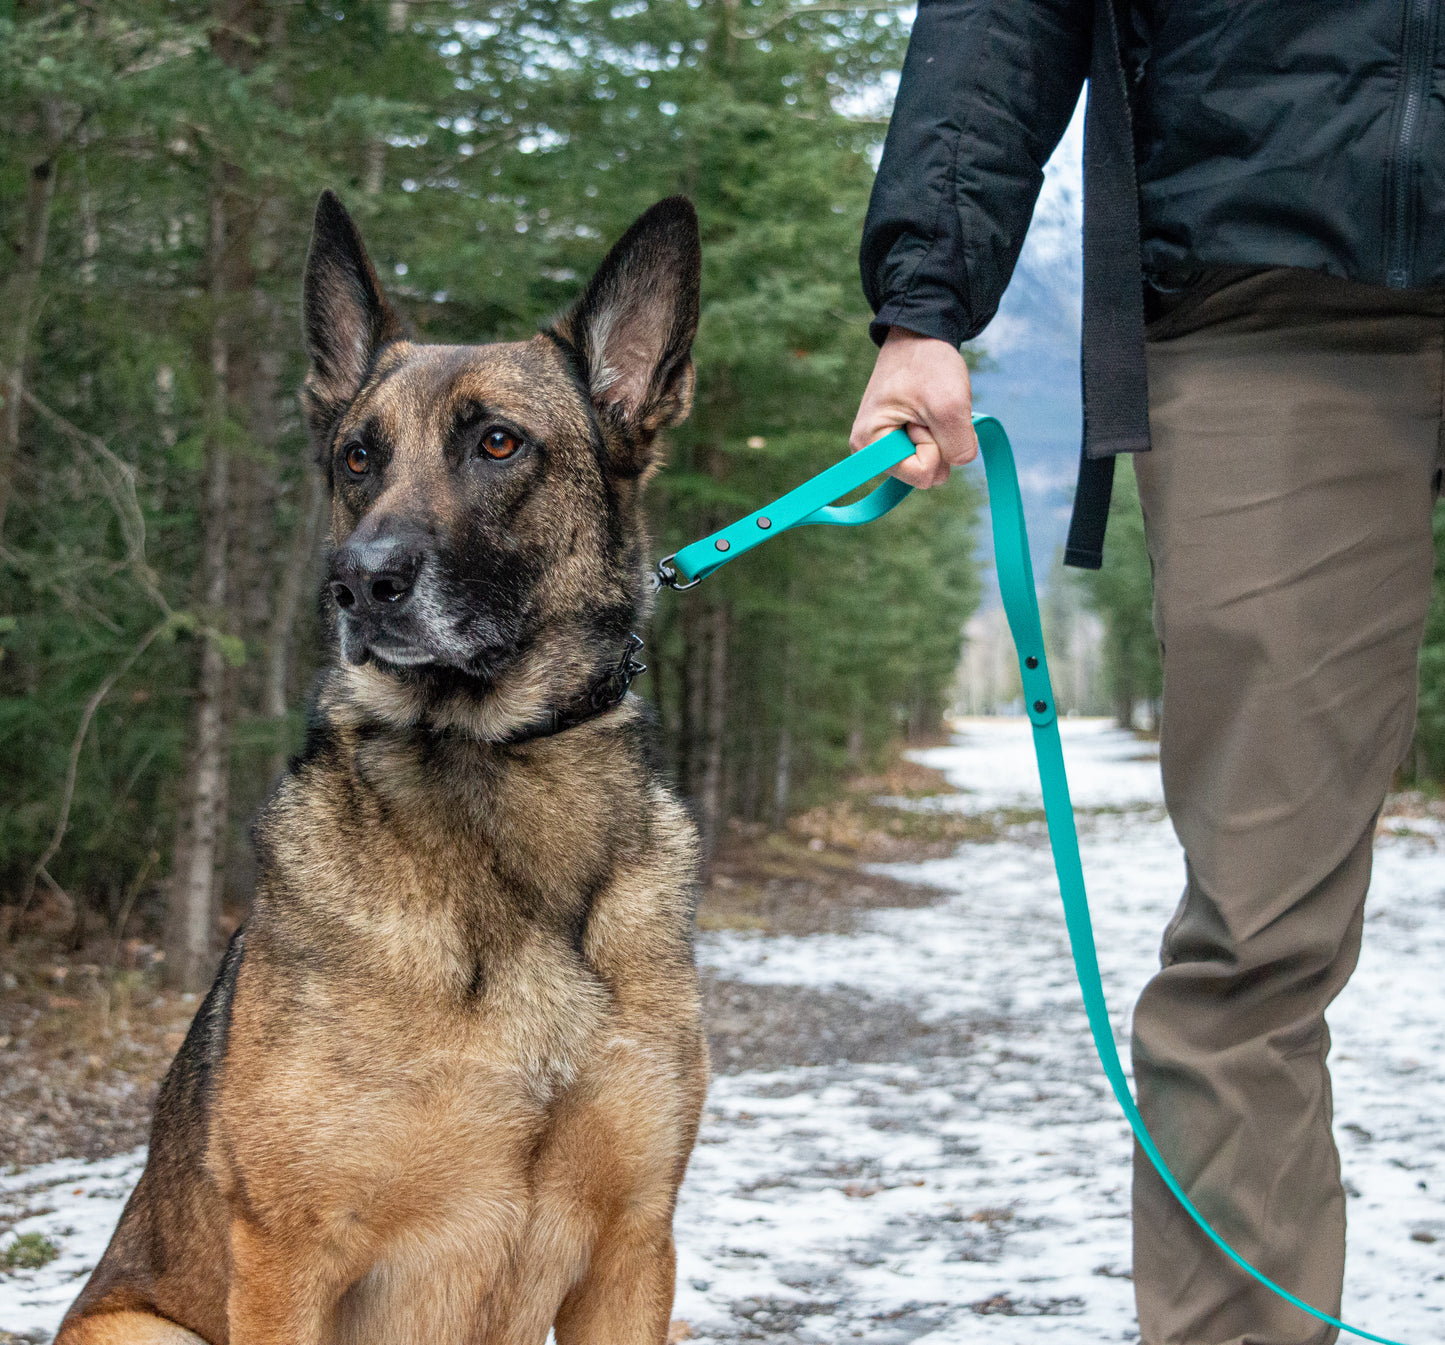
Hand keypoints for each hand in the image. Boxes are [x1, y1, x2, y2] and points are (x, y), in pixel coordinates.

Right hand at [848, 327, 976, 487]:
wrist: (919, 338)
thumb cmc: (926, 365)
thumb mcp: (950, 404)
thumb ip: (959, 445)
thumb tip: (958, 462)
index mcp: (869, 448)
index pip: (921, 475)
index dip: (935, 446)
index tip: (924, 415)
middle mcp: (870, 455)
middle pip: (926, 474)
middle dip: (938, 443)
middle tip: (927, 409)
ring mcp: (885, 450)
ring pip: (932, 465)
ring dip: (941, 436)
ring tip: (928, 407)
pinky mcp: (898, 443)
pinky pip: (932, 454)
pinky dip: (939, 433)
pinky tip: (928, 413)